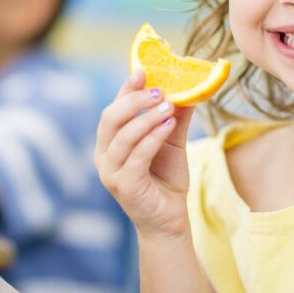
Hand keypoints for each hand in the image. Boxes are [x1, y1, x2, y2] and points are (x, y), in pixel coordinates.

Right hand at [94, 70, 194, 239]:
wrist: (169, 221)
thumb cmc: (166, 181)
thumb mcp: (172, 143)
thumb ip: (175, 117)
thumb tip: (189, 87)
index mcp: (110, 142)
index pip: (113, 108)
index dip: (126, 88)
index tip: (143, 70)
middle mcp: (104, 155)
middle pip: (110, 118)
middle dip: (133, 100)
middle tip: (159, 90)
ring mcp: (110, 172)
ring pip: (124, 135)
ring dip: (147, 117)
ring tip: (169, 105)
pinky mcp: (124, 185)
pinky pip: (137, 155)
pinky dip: (153, 137)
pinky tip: (169, 125)